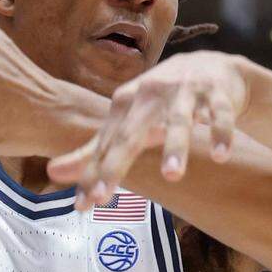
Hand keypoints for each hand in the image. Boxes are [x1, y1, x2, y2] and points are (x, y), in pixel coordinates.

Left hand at [47, 51, 248, 209]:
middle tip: (103, 196)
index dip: (94, 173)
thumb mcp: (127, 120)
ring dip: (175, 147)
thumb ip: (94, 150)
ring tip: (172, 176)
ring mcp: (185, 91)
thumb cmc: (161, 100)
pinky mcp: (216, 93)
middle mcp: (151, 93)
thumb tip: (52, 174)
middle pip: (132, 132)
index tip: (84, 205)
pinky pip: (219, 115)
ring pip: (178, 120)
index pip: (106, 143)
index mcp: (126, 102)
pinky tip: (220, 156)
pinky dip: (220, 134)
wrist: (212, 67)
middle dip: (117, 163)